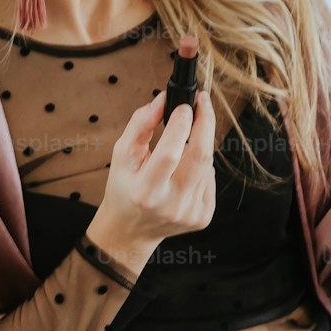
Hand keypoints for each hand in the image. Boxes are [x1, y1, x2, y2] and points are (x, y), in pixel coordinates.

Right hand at [97, 88, 216, 246]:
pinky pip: (209, 179)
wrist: (131, 230)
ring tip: (180, 148)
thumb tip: (163, 100)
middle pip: (200, 157)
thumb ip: (140, 125)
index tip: (186, 104)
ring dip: (197, 147)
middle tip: (203, 103)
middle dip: (205, 124)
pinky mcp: (203, 217)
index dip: (181, 125)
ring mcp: (189, 214)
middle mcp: (170, 206)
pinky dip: (199, 168)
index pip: (170, 153)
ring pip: (206, 165)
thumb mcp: (121, 155)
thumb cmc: (125, 187)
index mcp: (145, 192)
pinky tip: (183, 173)